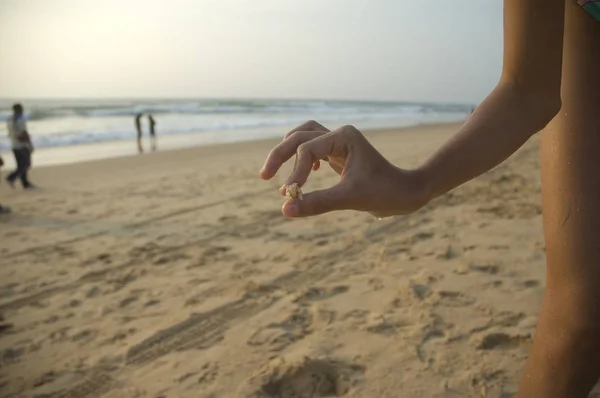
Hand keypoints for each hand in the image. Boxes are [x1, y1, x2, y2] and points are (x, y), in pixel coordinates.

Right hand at [259, 121, 429, 217]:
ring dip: (287, 152)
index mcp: (344, 137)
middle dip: (280, 155)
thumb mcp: (350, 198)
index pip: (308, 149)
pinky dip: (301, 159)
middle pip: (299, 136)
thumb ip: (317, 203)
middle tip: (264, 176)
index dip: (296, 172)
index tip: (291, 194)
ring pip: (303, 137)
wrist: (408, 193)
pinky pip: (312, 149)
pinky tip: (303, 177)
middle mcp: (340, 135)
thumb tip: (285, 210)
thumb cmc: (386, 192)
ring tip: (272, 171)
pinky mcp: (339, 155)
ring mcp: (339, 143)